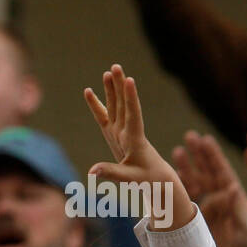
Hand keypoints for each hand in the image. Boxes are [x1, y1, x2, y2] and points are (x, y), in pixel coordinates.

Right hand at [84, 63, 192, 227]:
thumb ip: (111, 173)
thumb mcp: (129, 179)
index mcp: (135, 140)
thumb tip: (91, 171)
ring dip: (112, 89)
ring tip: (108, 72)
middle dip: (119, 86)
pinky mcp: (114, 135)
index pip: (133, 115)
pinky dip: (97, 104)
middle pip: (123, 105)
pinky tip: (90, 92)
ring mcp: (120, 132)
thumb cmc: (146, 179)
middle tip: (116, 67)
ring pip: (115, 106)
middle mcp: (127, 131)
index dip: (131, 98)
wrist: (156, 178)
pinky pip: (104, 116)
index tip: (130, 80)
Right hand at [172, 131, 246, 246]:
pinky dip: (175, 192)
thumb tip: (232, 187)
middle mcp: (220, 200)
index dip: (212, 155)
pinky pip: (184, 204)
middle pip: (206, 173)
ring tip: (174, 153)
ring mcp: (207, 210)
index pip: (221, 171)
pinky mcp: (197, 223)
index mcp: (234, 197)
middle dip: (197, 155)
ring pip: (193, 186)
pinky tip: (166, 182)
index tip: (203, 139)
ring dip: (184, 170)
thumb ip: (238, 207)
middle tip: (187, 138)